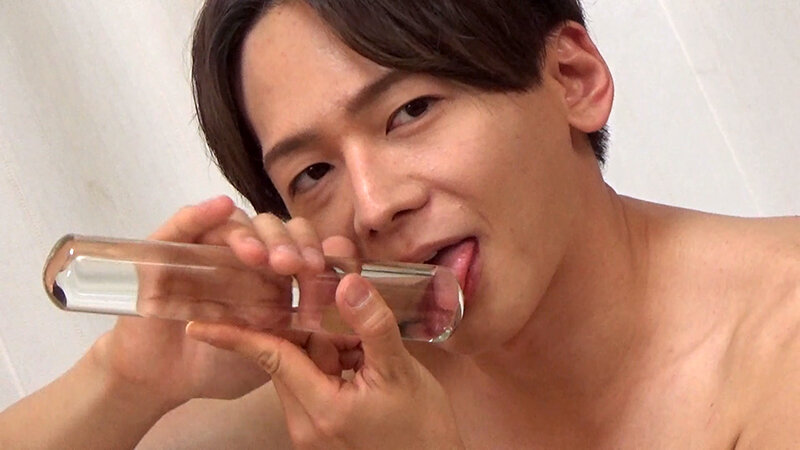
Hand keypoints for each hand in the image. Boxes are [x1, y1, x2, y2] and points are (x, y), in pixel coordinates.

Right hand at [91, 195, 324, 407]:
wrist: (163, 380)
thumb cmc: (221, 366)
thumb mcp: (273, 352)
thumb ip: (304, 329)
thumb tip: (341, 305)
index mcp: (275, 276)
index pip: (304, 247)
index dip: (319, 250)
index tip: (328, 269)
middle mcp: (245, 256)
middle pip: (277, 230)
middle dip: (292, 243)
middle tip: (297, 266)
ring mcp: (209, 249)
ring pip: (238, 222)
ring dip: (254, 235)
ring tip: (262, 258)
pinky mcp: (170, 250)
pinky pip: (187, 222)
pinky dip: (203, 213)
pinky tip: (220, 207)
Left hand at [186, 273, 464, 448]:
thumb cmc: (422, 429)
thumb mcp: (400, 371)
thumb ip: (372, 326)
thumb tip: (347, 281)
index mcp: (320, 407)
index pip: (270, 358)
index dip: (235, 336)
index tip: (198, 324)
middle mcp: (306, 420)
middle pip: (287, 355)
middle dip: (297, 319)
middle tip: (308, 280)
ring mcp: (314, 426)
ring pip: (303, 365)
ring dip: (319, 338)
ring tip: (345, 314)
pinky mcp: (325, 426)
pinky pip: (317, 380)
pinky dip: (330, 357)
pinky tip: (356, 345)